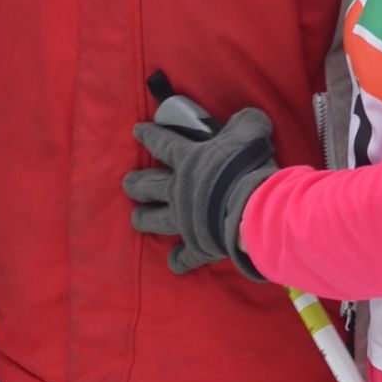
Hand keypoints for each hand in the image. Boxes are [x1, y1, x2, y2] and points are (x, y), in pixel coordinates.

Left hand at [124, 102, 278, 274]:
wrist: (252, 209)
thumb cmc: (247, 167)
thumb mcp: (250, 133)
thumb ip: (246, 123)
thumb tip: (248, 118)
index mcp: (188, 161)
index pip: (162, 143)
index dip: (149, 135)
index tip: (137, 130)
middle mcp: (179, 190)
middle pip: (147, 185)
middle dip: (135, 183)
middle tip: (128, 183)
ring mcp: (184, 219)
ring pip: (154, 220)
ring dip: (144, 218)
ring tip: (137, 217)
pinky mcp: (197, 245)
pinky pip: (184, 256)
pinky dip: (180, 260)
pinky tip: (175, 263)